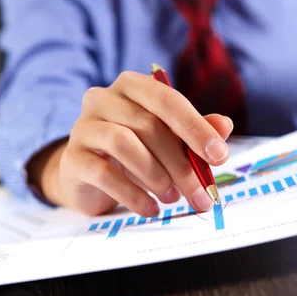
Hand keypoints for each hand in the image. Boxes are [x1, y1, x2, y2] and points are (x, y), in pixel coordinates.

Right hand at [27, 71, 233, 216]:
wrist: (87, 176)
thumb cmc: (134, 153)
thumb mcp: (168, 142)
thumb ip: (195, 133)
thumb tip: (224, 126)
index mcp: (132, 86)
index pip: (168, 99)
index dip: (196, 128)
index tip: (219, 156)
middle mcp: (104, 98)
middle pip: (149, 125)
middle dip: (181, 164)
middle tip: (200, 194)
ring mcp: (83, 126)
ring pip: (124, 144)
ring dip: (156, 176)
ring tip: (172, 198)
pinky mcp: (72, 158)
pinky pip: (104, 173)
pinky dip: (133, 195)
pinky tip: (150, 209)